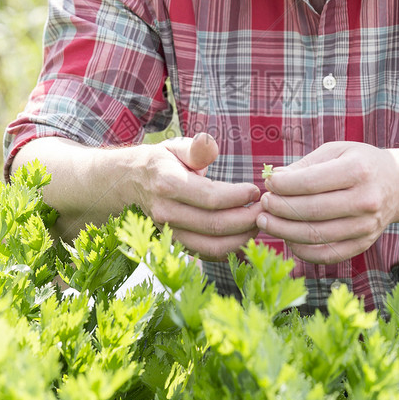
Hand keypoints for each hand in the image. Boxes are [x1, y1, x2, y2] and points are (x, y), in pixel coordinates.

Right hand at [134, 132, 261, 259]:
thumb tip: (209, 145)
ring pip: (213, 246)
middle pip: (215, 225)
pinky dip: (231, 249)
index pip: (210, 198)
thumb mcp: (176, 146)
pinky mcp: (177, 244)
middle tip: (266, 208)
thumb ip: (196, 148)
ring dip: (242, 237)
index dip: (238, 197)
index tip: (256, 191)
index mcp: (167, 184)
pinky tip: (245, 234)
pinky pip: (208, 254)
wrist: (132, 183)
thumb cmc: (163, 162)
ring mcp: (170, 232)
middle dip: (247, 219)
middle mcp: (167, 212)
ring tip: (259, 222)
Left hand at [255, 140, 398, 262]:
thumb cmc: (360, 163)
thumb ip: (305, 165)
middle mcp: (365, 200)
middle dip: (279, 208)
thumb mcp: (336, 151)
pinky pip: (327, 254)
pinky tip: (287, 238)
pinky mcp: (363, 244)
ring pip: (316, 235)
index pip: (310, 182)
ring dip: (284, 230)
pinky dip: (302, 250)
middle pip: (311, 210)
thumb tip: (273, 179)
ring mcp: (366, 226)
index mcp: (358, 171)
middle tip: (263, 204)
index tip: (268, 184)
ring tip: (266, 221)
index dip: (283, 185)